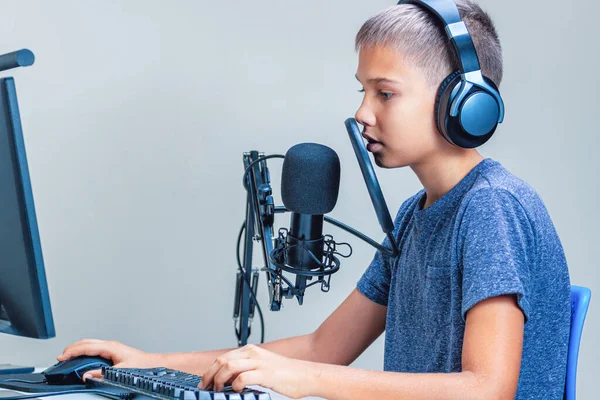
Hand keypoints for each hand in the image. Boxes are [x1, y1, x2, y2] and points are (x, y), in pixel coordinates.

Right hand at [57, 339, 161, 379]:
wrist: (151, 363)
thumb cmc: (140, 365)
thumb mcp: (120, 371)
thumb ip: (102, 374)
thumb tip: (86, 375)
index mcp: (110, 347)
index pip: (87, 347)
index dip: (72, 351)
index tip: (62, 357)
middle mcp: (109, 345)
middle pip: (86, 342)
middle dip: (71, 348)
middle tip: (60, 357)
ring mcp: (110, 346)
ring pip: (89, 343)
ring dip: (77, 348)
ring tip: (66, 356)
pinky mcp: (111, 350)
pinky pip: (93, 347)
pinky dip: (83, 350)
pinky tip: (79, 357)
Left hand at [200, 344, 317, 399]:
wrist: (306, 375)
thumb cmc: (285, 373)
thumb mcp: (262, 366)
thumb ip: (246, 368)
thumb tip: (227, 379)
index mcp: (251, 350)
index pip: (223, 357)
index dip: (210, 370)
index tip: (204, 383)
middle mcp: (253, 353)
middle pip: (222, 361)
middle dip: (209, 375)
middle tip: (206, 388)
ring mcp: (259, 362)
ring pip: (228, 367)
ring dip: (219, 380)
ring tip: (219, 390)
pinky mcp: (266, 374)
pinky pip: (243, 378)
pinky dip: (235, 385)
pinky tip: (237, 391)